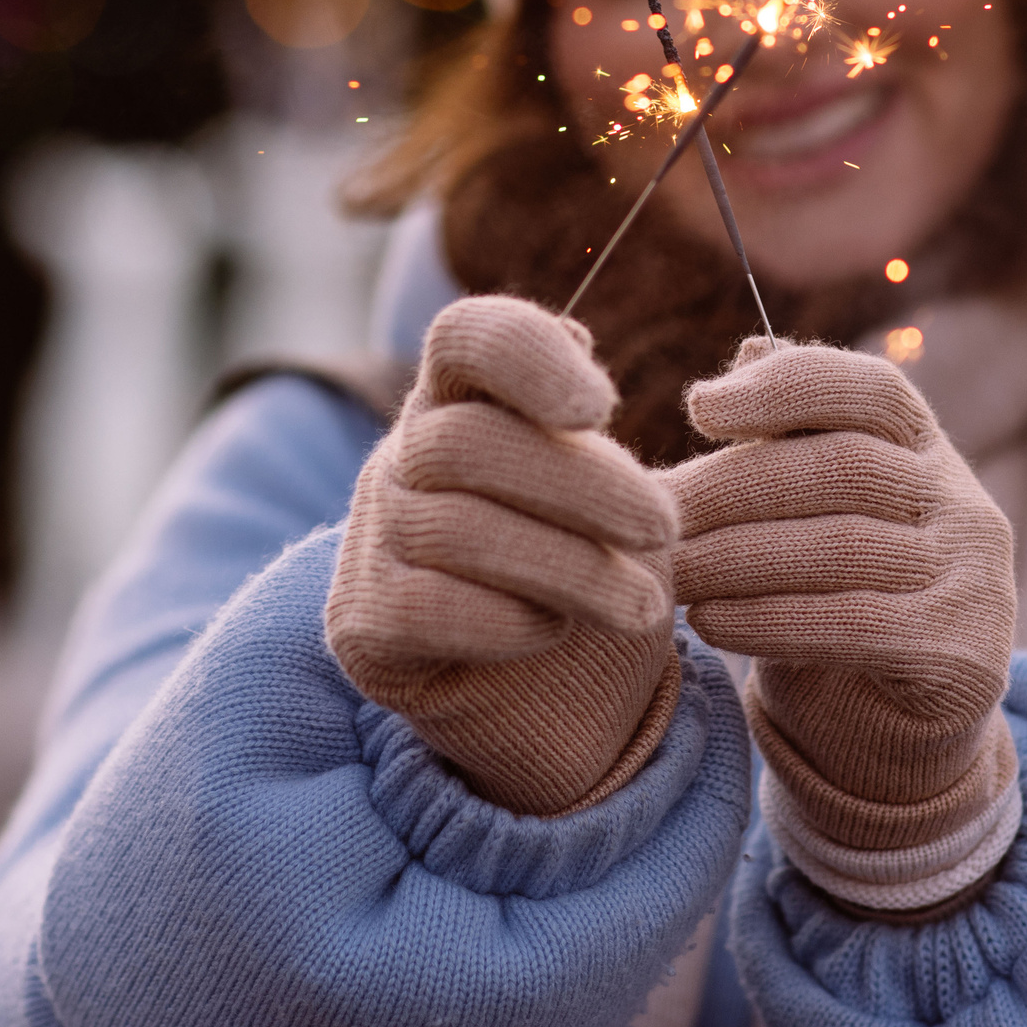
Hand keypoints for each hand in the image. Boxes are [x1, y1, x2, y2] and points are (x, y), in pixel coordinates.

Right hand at [324, 295, 680, 815]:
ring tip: (645, 605)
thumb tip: (573, 335)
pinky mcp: (362, 621)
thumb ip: (586, 415)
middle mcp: (401, 457)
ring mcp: (373, 537)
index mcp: (459, 399)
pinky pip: (432, 608)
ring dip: (572, 568)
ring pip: (461, 531)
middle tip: (664, 527)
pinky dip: (509, 621)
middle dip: (584, 486)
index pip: (465, 336)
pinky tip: (557, 631)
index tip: (603, 409)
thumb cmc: (583, 560)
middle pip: (470, 442)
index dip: (529, 357)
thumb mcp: (604, 483)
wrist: (548, 690)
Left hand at [669, 340, 1018, 907]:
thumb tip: (747, 349)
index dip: (787, 387)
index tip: (698, 408)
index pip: (871, 389)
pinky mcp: (961, 651)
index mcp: (928, 447)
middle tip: (656, 515)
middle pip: (844, 468)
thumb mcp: (822, 506)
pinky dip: (769, 619)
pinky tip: (708, 622)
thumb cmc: (838, 587)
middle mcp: (964, 501)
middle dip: (735, 488)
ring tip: (670, 572)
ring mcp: (973, 576)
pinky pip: (852, 624)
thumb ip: (792, 433)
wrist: (899, 717)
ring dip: (738, 558)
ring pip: (842, 547)